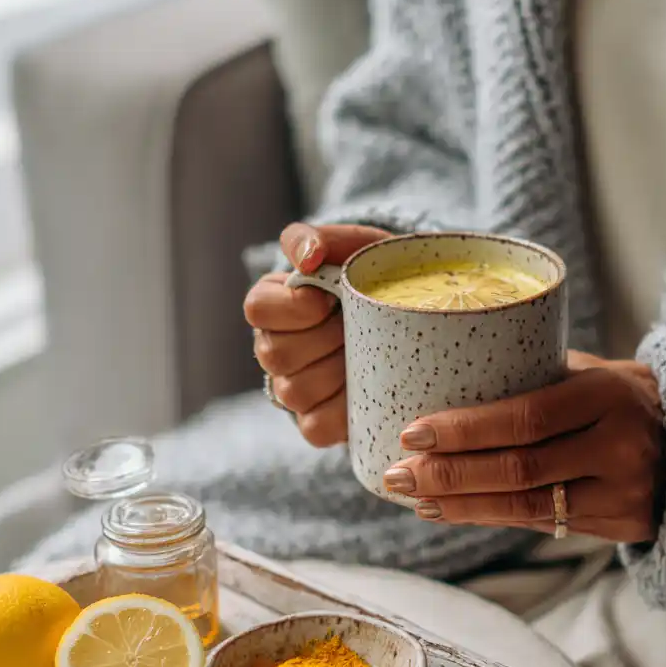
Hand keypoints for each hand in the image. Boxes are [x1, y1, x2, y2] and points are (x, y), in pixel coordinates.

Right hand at [244, 222, 389, 445]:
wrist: (408, 316)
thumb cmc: (372, 278)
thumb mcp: (353, 247)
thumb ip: (319, 239)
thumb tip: (307, 257)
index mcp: (274, 303)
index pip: (257, 308)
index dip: (293, 308)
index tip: (328, 301)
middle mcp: (274, 348)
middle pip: (276, 354)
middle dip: (325, 339)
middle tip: (355, 327)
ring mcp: (292, 390)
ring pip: (295, 392)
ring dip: (337, 371)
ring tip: (365, 353)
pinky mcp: (316, 423)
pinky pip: (316, 427)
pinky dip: (344, 410)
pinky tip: (365, 388)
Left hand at [382, 351, 664, 541]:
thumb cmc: (628, 396)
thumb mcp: (596, 372)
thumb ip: (538, 379)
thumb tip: (452, 381)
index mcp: (608, 395)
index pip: (525, 417)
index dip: (465, 431)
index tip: (412, 432)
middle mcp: (619, 447)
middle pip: (518, 470)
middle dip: (449, 475)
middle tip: (398, 474)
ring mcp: (623, 493)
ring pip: (525, 508)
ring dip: (460, 504)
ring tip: (414, 497)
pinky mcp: (620, 526)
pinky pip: (541, 525)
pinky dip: (490, 517)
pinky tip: (452, 510)